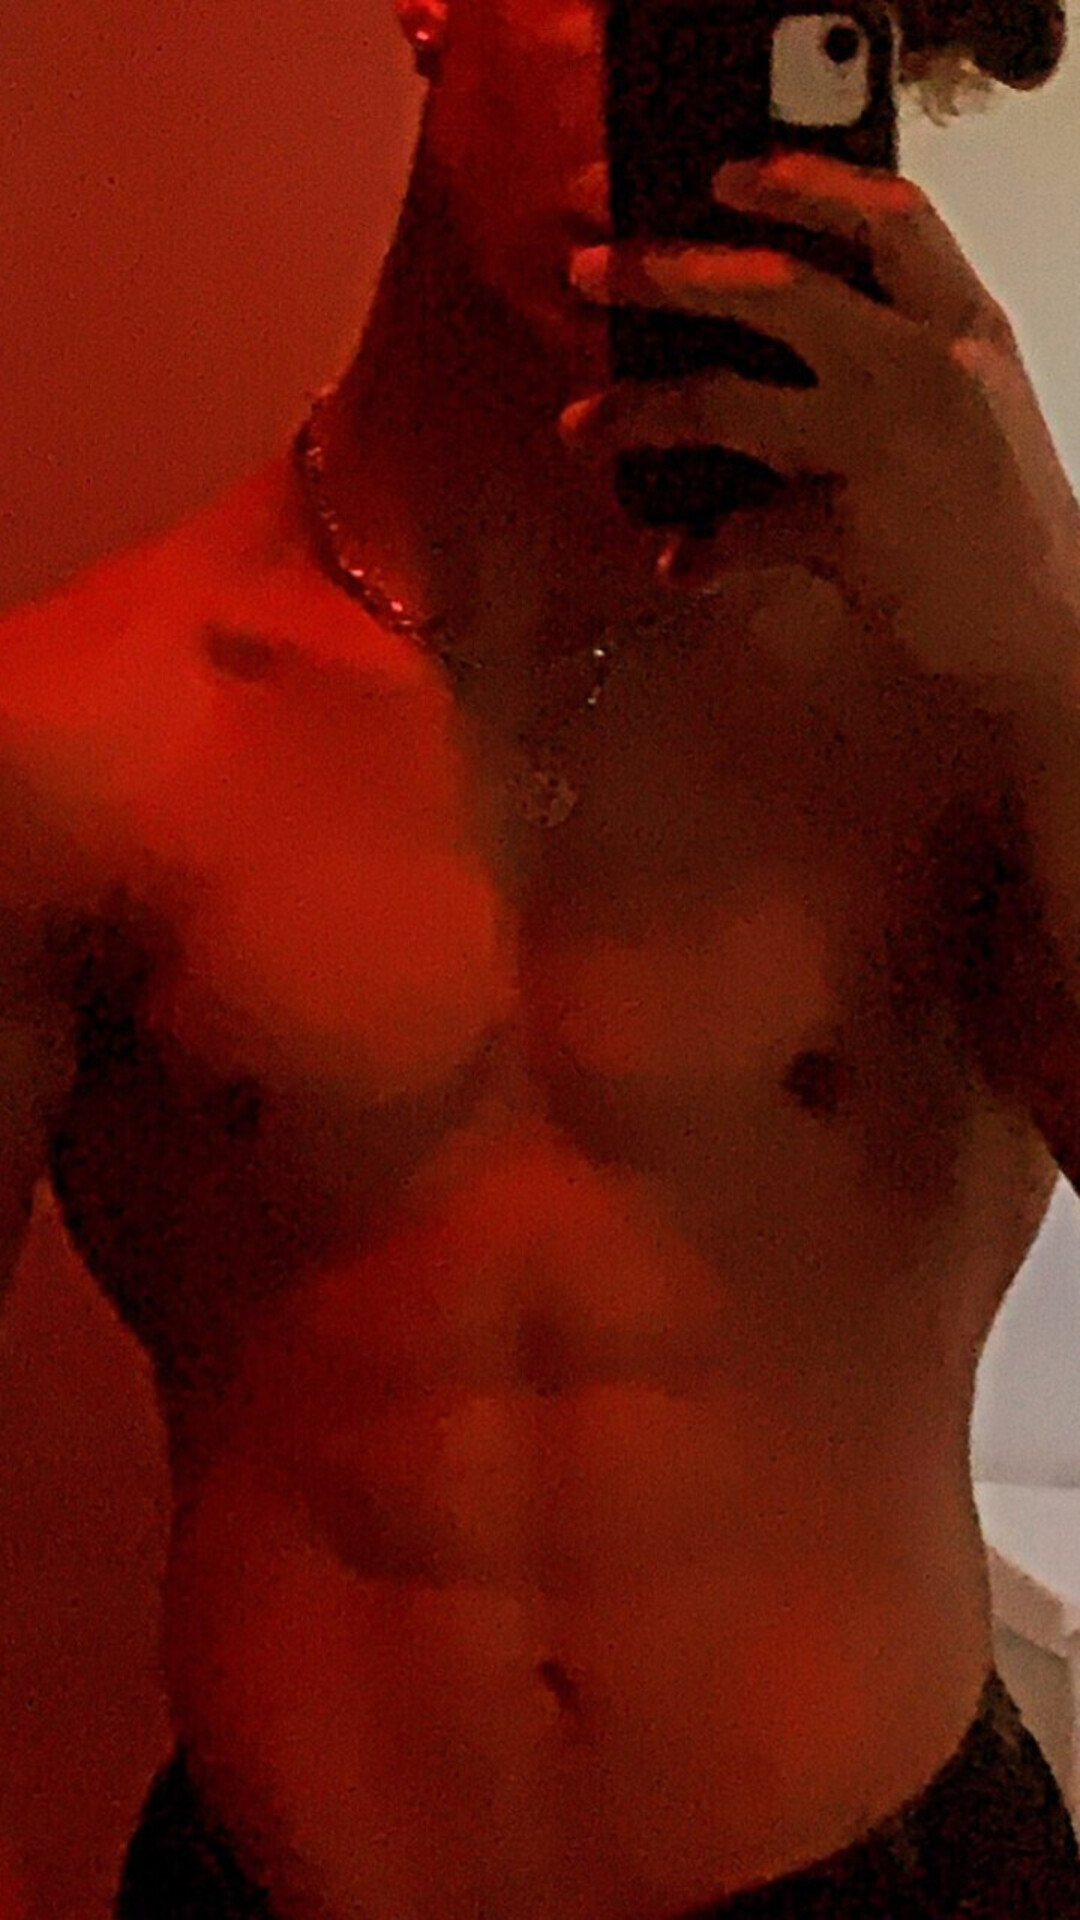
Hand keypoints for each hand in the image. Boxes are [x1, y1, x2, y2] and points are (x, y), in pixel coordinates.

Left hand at [558, 149, 1079, 696]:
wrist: (1041, 631)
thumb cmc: (997, 518)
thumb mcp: (973, 404)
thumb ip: (900, 348)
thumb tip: (773, 319)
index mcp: (965, 325)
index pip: (889, 217)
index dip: (800, 185)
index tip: (722, 174)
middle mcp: (926, 368)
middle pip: (773, 287)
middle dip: (666, 272)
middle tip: (588, 271)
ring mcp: (883, 447)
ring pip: (725, 401)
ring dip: (639, 411)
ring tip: (580, 426)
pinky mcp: (847, 531)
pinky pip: (740, 529)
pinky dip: (700, 549)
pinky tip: (676, 563)